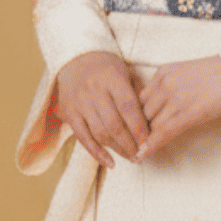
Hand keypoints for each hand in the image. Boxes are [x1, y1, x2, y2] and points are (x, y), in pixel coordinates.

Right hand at [52, 51, 149, 169]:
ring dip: (117, 150)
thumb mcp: (125, 73)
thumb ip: (136, 96)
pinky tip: (110, 163)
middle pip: (114, 124)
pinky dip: (97, 153)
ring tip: (132, 158)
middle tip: (143, 155)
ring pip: (100, 133)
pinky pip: (83, 138)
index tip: (150, 142)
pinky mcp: (69, 113)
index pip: (128, 107)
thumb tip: (151, 125)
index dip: (139, 127)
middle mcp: (94, 91)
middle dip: (130, 143)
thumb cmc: (108, 68)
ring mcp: (80, 103)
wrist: (76, 58)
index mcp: (112, 79)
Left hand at [137, 56, 220, 159]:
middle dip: (137, 130)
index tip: (135, 131)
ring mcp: (176, 97)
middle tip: (132, 145)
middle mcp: (165, 83)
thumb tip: (166, 109)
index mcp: (164, 72)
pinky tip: (143, 155)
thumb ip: (173, 88)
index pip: (140, 99)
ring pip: (150, 124)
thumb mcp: (189, 75)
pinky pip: (164, 132)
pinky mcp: (190, 111)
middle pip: (141, 112)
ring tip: (134, 154)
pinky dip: (151, 145)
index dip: (137, 117)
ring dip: (142, 141)